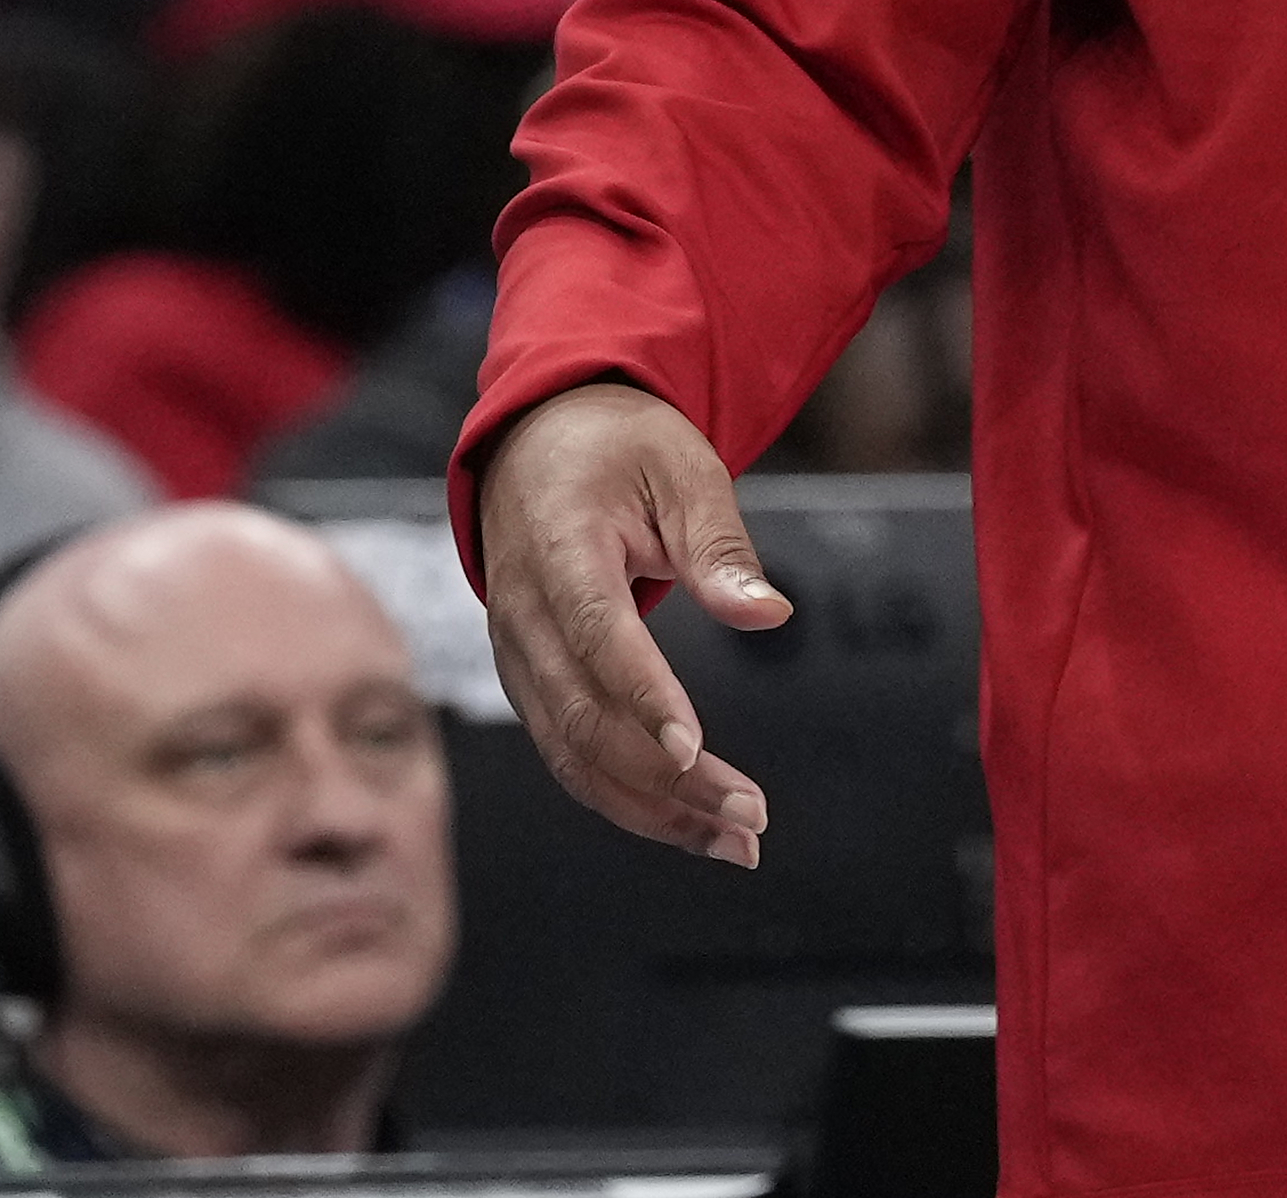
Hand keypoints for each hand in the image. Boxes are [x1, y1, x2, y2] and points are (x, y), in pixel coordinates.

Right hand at [480, 380, 792, 864]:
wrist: (537, 444)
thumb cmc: (618, 450)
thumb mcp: (683, 468)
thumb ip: (719, 545)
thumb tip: (769, 614)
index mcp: (558, 550)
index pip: (596, 636)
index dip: (642, 697)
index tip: (693, 749)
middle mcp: (522, 615)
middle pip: (588, 717)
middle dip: (668, 780)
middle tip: (751, 816)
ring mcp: (517, 657)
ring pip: (574, 755)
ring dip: (652, 809)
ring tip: (734, 841)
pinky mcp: (530, 683)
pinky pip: (569, 754)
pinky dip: (625, 798)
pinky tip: (686, 823)